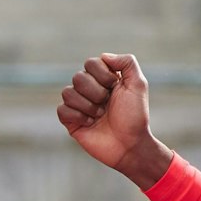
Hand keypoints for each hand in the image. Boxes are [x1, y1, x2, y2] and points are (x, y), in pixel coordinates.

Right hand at [56, 53, 173, 187]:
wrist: (130, 144)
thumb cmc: (135, 116)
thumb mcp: (138, 84)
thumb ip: (127, 62)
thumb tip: (104, 56)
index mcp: (103, 78)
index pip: (90, 63)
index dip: (103, 76)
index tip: (115, 88)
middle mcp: (89, 89)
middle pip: (78, 77)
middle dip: (96, 93)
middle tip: (107, 105)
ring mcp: (78, 105)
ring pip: (67, 92)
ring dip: (88, 106)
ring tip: (100, 116)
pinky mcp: (70, 121)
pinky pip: (62, 110)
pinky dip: (78, 117)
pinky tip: (90, 124)